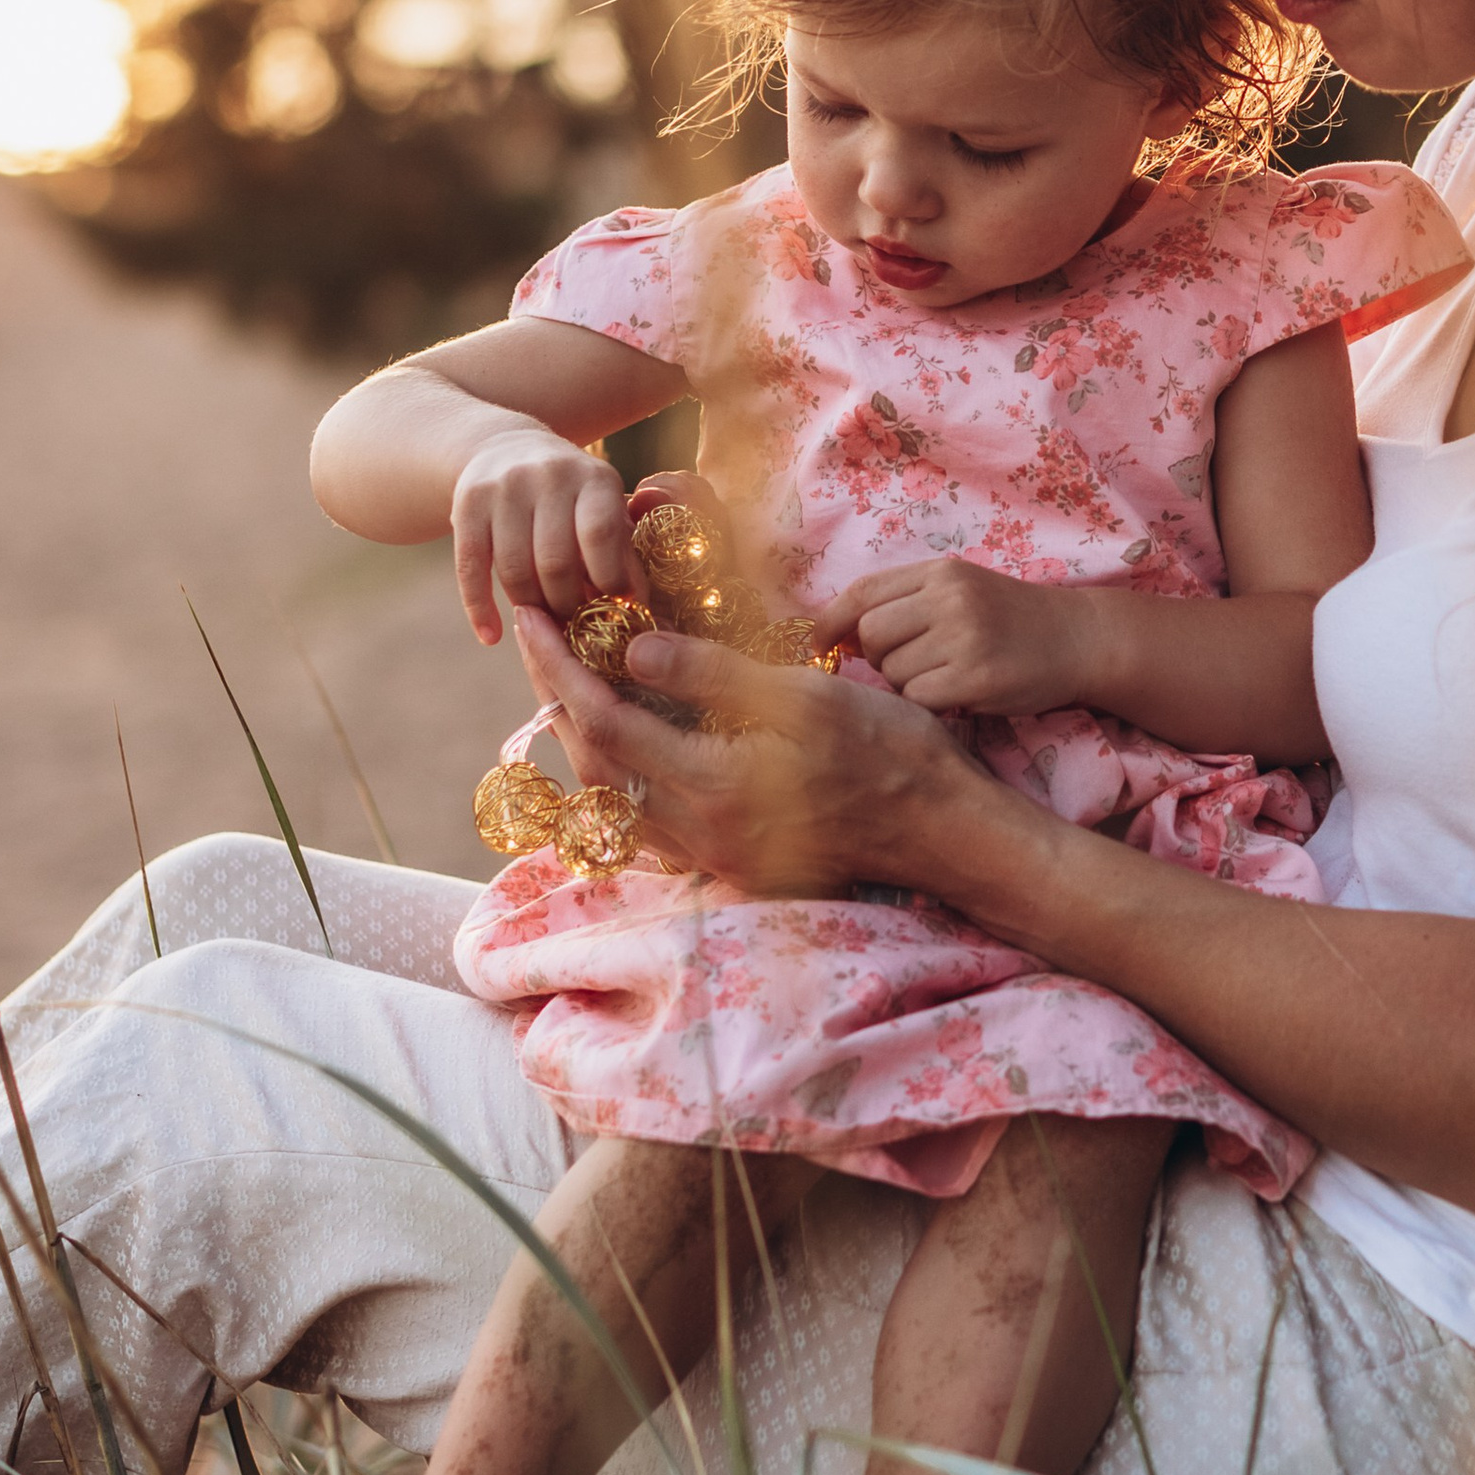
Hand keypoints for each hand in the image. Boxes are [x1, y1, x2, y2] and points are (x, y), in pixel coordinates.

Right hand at [451, 427, 637, 643]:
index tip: (615, 608)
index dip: (609, 579)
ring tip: (543, 624)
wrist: (505, 447)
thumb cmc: (571, 494)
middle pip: (555, 562)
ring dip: (530, 608)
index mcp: (594, 477)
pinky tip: (491, 636)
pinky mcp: (466, 504)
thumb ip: (621, 547)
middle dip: (567, 604)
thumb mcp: (603, 505)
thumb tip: (636, 601)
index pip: (601, 535)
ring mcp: (504, 488)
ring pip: (514, 570)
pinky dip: (480, 608)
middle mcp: (549, 476)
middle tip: (574, 625)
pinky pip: (471, 568)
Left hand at [513, 604, 968, 893]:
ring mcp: (715, 854)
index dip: (557, 665)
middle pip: (595, 762)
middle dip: (556, 695)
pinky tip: (626, 741)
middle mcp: (699, 833)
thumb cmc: (890, 751)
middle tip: (539, 637)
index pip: (603, 720)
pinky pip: (647, 817)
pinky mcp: (733, 858)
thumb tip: (631, 651)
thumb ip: (714, 676)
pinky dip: (621, 770)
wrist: (943, 831)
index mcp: (711, 787)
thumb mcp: (805, 698)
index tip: (531, 616)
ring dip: (583, 735)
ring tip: (568, 678)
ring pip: (616, 795)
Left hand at [816, 558, 1099, 714]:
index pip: (862, 592)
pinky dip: (930, 703)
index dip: (829, 622)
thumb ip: (905, 602)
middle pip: (872, 634)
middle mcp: (950, 598)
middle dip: (878, 657)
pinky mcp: (977, 678)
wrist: (1076, 639)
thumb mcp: (960, 591)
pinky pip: (920, 699)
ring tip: (944, 675)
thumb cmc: (1008, 619)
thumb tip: (838, 634)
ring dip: (908, 683)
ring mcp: (965, 637)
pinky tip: (958, 692)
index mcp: (941, 571)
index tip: (817, 645)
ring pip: (894, 672)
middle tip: (911, 663)